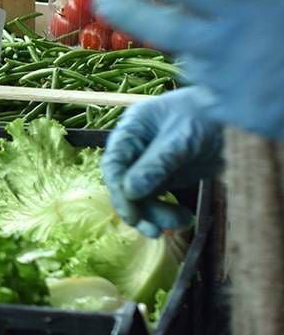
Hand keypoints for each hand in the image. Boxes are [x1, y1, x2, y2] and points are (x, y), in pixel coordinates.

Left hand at [94, 0, 283, 139]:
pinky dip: (217, 83)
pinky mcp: (234, 116)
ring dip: (198, 52)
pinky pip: (209, 94)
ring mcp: (227, 85)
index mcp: (244, 12)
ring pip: (190, 62)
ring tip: (238, 49)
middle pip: (160, 30)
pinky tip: (246, 77)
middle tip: (101, 3)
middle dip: (127, 13)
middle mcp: (226, 48)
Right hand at [102, 86, 222, 237]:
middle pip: (124, 183)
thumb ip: (157, 164)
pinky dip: (167, 213)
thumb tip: (130, 192)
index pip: (114, 162)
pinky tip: (185, 218)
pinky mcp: (165, 177)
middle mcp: (135, 148)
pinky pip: (157, 200)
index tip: (132, 215)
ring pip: (139, 196)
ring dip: (155, 214)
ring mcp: (149, 164)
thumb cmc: (206, 118)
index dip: (119, 190)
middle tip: (153, 231)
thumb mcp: (182, 139)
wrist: (235, 119)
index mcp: (131, 130)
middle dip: (138, 208)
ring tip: (181, 222)